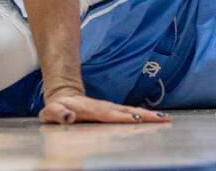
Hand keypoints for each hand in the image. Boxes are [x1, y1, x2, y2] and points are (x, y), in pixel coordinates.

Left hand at [40, 91, 169, 123]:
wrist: (63, 96)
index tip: (137, 118)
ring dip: (148, 115)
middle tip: (162, 119)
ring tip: (165, 119)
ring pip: (132, 111)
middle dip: (145, 116)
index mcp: (91, 110)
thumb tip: (69, 116)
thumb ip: (59, 114)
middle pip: (127, 112)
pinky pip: (131, 113)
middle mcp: (104, 108)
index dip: (122, 117)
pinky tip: (156, 119)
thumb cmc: (56, 108)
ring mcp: (110, 108)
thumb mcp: (51, 113)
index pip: (109, 114)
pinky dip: (144, 115)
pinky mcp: (113, 111)